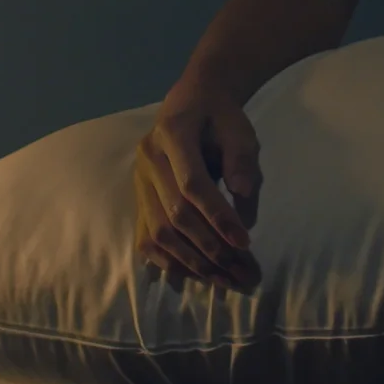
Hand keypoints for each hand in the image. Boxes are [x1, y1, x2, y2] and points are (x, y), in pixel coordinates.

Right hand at [134, 86, 263, 290]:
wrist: (191, 104)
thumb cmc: (220, 118)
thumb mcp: (239, 129)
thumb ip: (242, 159)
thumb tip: (243, 196)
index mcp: (172, 133)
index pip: (192, 184)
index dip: (218, 216)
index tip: (245, 242)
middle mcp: (148, 158)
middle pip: (173, 213)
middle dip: (208, 247)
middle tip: (240, 270)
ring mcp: (138, 180)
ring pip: (157, 231)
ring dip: (191, 261)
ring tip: (223, 279)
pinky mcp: (138, 198)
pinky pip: (146, 237)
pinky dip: (168, 261)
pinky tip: (194, 275)